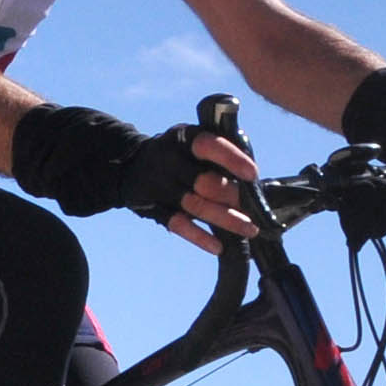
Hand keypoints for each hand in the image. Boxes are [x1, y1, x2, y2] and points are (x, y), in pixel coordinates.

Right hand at [127, 125, 262, 249]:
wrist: (130, 165)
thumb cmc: (177, 154)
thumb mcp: (191, 142)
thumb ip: (218, 155)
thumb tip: (254, 181)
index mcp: (183, 139)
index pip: (208, 145)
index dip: (231, 159)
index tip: (253, 174)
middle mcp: (169, 160)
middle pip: (205, 181)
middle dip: (233, 197)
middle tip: (256, 210)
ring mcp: (160, 186)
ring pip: (196, 205)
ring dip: (226, 219)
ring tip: (250, 229)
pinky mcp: (153, 209)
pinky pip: (178, 225)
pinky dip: (199, 237)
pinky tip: (218, 246)